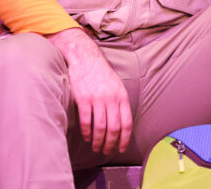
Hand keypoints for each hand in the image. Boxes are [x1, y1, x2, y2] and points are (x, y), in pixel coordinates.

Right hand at [47, 27, 131, 154]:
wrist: (85, 58)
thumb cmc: (101, 74)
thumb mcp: (117, 86)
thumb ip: (120, 103)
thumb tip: (122, 124)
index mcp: (122, 96)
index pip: (127, 123)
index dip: (125, 139)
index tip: (121, 149)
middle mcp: (111, 98)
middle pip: (114, 128)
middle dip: (111, 144)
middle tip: (107, 152)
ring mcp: (97, 99)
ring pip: (100, 127)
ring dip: (99, 141)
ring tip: (96, 147)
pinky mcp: (83, 99)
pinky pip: (86, 121)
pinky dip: (87, 132)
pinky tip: (87, 137)